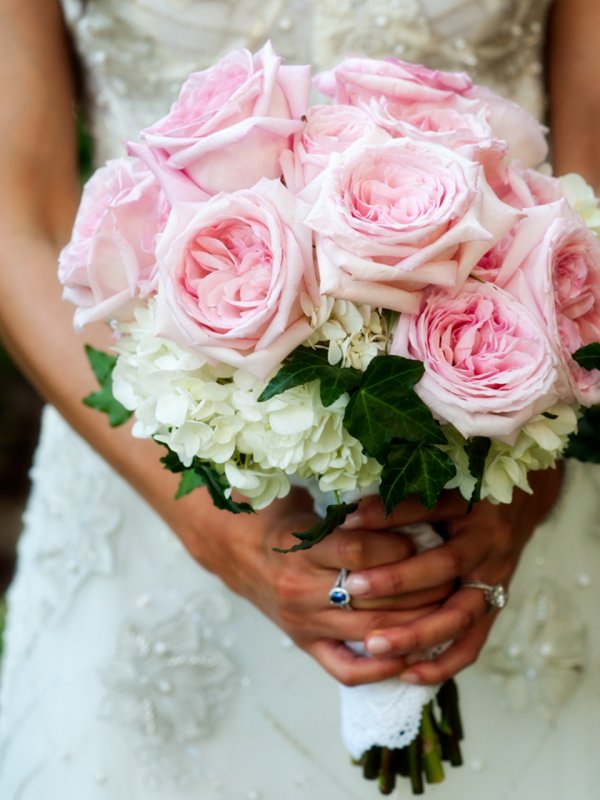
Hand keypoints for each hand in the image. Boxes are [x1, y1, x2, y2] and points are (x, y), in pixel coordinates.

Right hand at [169, 486, 450, 685]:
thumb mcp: (304, 499)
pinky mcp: (306, 644)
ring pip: (371, 631)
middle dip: (420, 585)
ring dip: (415, 622)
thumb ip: (345, 500)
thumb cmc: (280, 518)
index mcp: (297, 548)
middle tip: (452, 573)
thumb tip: (401, 479)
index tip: (422, 533)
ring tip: (446, 607)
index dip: (395, 545)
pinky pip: (346, 669)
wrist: (235, 550)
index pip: (358, 551)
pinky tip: (409, 656)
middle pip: (374, 595)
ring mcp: (304, 622)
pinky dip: (381, 669)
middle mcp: (300, 589)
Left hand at [338, 467, 563, 684]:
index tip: (347, 525)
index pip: (427, 508)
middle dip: (397, 580)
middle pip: (445, 565)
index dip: (387, 515)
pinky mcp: (495, 608)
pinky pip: (472, 644)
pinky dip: (442, 663)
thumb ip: (401, 499)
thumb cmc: (467, 494)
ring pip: (460, 614)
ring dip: (417, 632)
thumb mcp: (441, 485)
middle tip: (351, 588)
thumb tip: (349, 516)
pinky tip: (407, 673)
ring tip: (374, 645)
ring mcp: (496, 579)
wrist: (518, 509)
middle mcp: (488, 542)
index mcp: (473, 504)